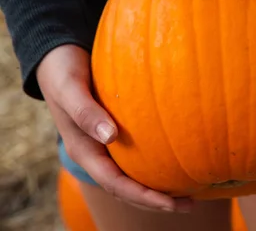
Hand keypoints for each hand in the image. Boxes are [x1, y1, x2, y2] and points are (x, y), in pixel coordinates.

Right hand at [38, 44, 192, 211]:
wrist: (57, 57)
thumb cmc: (64, 72)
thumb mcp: (70, 89)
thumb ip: (86, 112)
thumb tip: (110, 137)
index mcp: (84, 150)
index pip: (116, 184)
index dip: (143, 196)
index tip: (170, 203)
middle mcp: (96, 153)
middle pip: (127, 188)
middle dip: (156, 201)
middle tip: (191, 205)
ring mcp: (105, 145)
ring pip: (132, 175)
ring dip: (158, 188)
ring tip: (189, 193)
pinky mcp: (116, 133)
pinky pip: (137, 157)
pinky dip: (156, 165)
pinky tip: (179, 162)